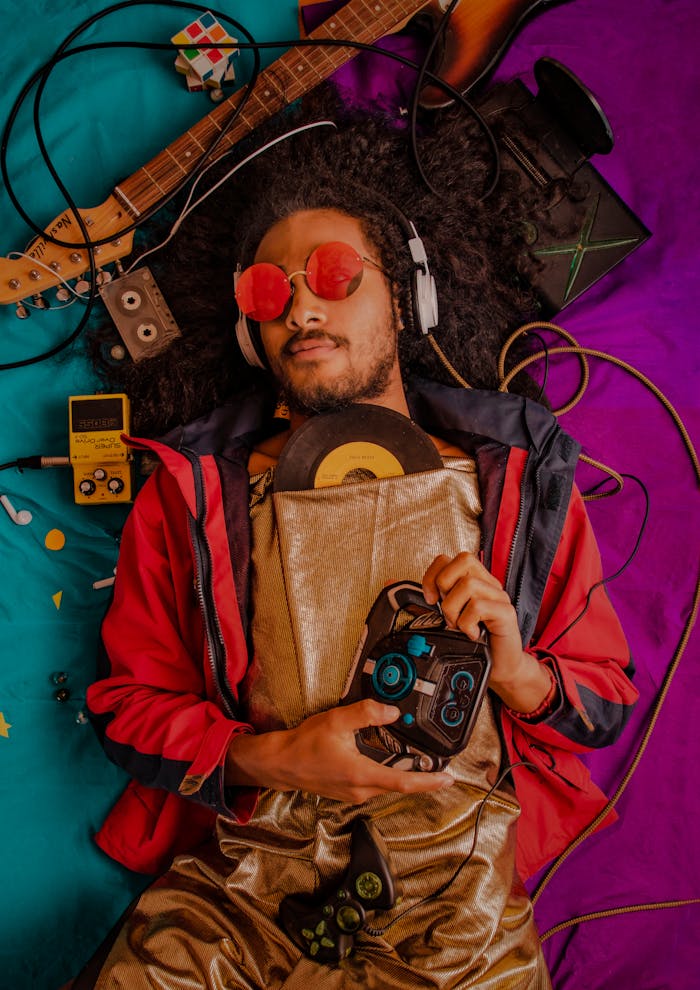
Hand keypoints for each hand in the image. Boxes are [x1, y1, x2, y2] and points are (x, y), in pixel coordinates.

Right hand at [225, 699, 453, 801]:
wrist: (280, 763)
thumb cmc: (304, 745)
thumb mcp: (337, 721)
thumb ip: (366, 714)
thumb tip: (391, 712)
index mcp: (361, 774)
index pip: (404, 782)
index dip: (429, 782)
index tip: (448, 779)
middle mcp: (360, 789)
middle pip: (399, 786)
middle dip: (421, 778)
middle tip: (439, 769)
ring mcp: (353, 793)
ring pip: (387, 786)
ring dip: (404, 777)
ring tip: (420, 765)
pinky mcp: (347, 791)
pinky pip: (374, 785)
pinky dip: (387, 776)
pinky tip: (389, 763)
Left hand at [422, 552, 550, 710]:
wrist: (502, 668)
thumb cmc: (474, 643)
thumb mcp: (447, 617)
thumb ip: (428, 600)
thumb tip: (391, 582)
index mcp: (473, 581)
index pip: (449, 559)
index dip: (433, 575)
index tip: (430, 599)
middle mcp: (488, 584)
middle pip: (463, 559)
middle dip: (445, 585)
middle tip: (446, 611)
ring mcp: (499, 597)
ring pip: (468, 584)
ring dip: (454, 609)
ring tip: (458, 626)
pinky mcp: (506, 613)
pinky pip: (479, 606)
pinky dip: (467, 623)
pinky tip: (472, 634)